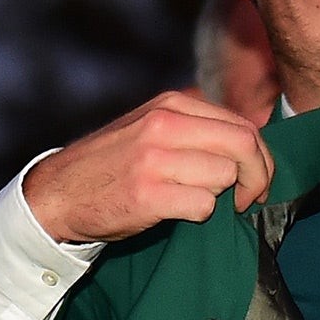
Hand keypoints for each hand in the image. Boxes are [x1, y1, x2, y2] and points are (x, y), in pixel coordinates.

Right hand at [24, 91, 276, 243]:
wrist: (58, 193)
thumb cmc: (114, 165)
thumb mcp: (152, 126)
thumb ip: (196, 127)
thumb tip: (252, 144)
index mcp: (172, 104)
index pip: (243, 125)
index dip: (261, 157)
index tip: (255, 181)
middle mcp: (165, 124)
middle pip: (244, 145)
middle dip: (259, 177)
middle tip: (250, 199)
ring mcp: (155, 158)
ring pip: (226, 176)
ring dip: (223, 198)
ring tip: (200, 202)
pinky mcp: (148, 194)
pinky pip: (204, 205)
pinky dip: (200, 215)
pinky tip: (179, 213)